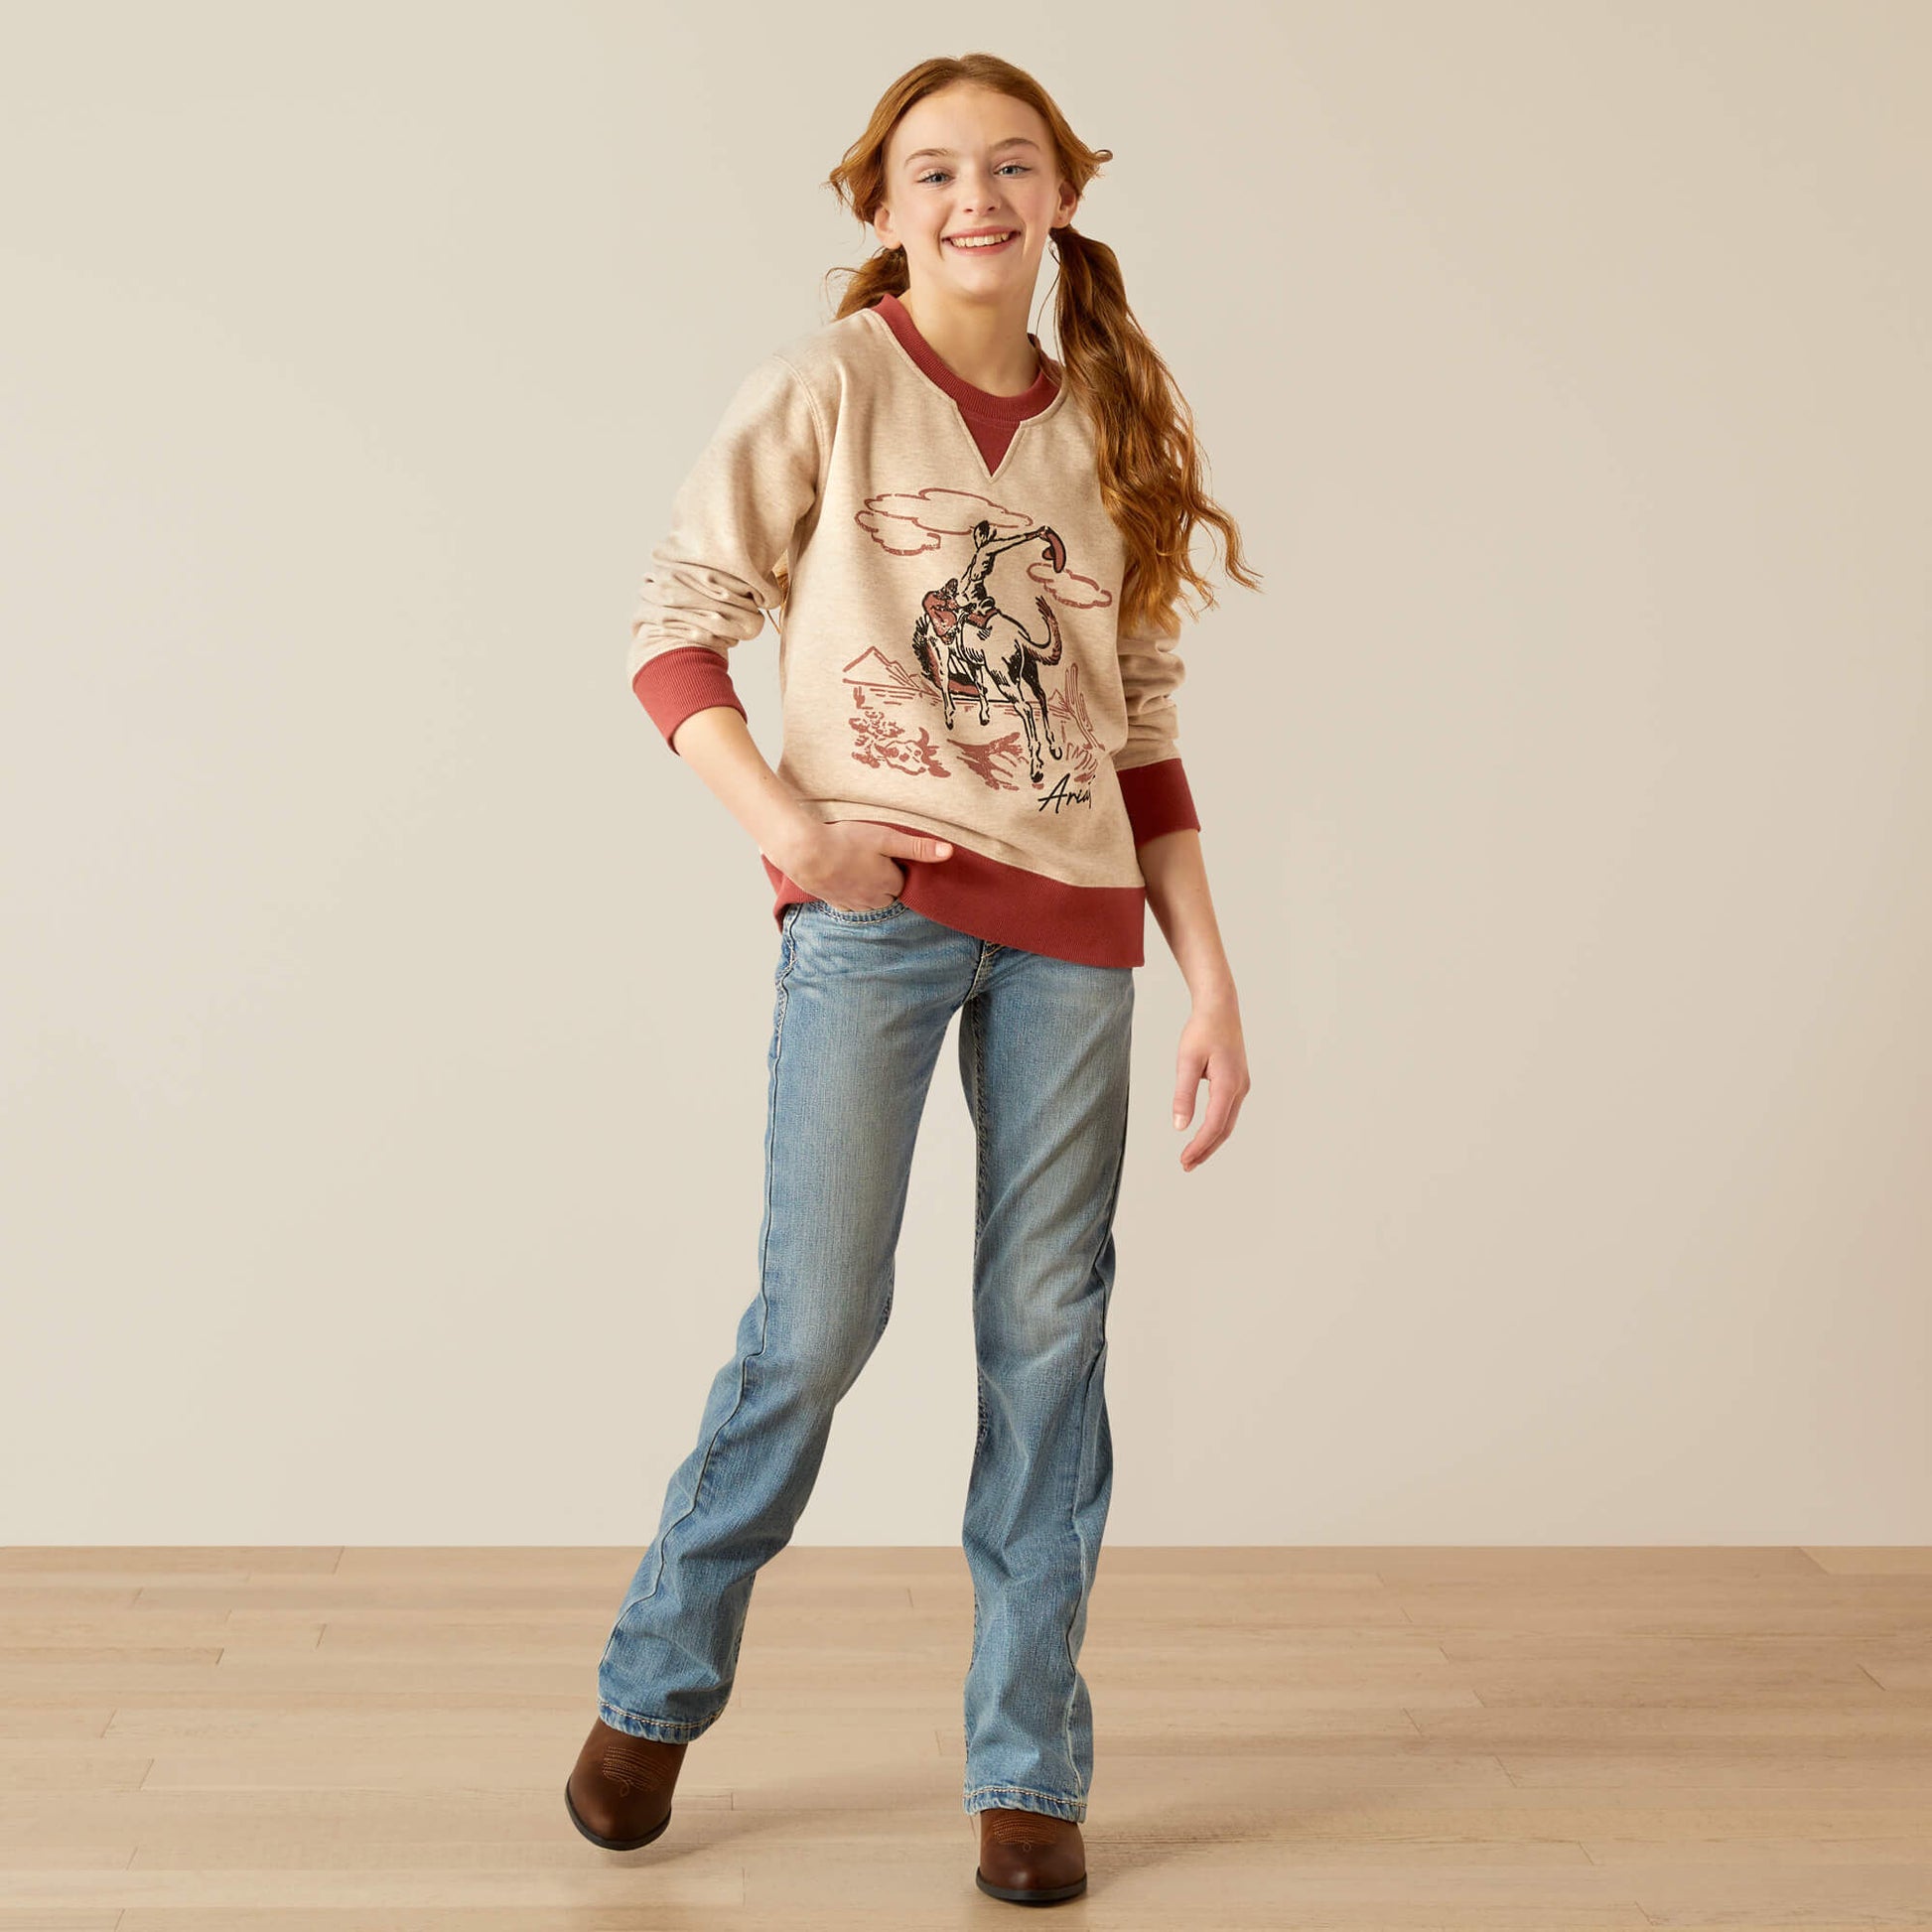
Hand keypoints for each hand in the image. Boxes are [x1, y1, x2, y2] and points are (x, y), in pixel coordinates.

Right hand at [782, 822, 952, 912]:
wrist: (805, 852)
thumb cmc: (846, 841)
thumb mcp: (886, 838)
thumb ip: (918, 848)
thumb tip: (949, 853)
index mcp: (889, 884)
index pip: (906, 883)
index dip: (901, 869)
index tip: (893, 856)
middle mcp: (874, 899)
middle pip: (890, 894)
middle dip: (888, 882)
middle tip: (877, 860)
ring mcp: (853, 903)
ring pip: (871, 902)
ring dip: (871, 890)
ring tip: (862, 869)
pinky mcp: (834, 903)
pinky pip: (850, 905)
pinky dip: (852, 895)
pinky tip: (846, 880)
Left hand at [1171, 992, 1248, 1171]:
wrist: (1220, 1007)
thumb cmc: (1202, 1030)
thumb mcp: (1187, 1061)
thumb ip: (1183, 1094)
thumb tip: (1179, 1126)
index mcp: (1229, 1084)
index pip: (1214, 1125)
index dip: (1199, 1146)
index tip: (1184, 1160)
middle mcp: (1240, 1088)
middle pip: (1224, 1129)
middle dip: (1205, 1150)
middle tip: (1186, 1166)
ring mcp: (1242, 1085)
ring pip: (1228, 1122)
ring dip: (1211, 1141)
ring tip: (1192, 1156)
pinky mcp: (1238, 1082)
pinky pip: (1228, 1111)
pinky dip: (1216, 1127)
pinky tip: (1204, 1133)